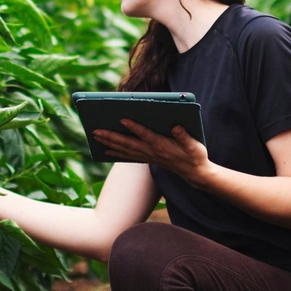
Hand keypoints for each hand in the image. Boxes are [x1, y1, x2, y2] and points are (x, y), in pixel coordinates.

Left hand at [93, 120, 214, 187]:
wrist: (194, 173)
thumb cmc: (195, 156)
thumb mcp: (194, 146)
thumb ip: (184, 136)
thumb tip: (176, 126)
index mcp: (162, 146)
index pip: (145, 134)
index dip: (134, 126)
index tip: (122, 118)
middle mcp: (152, 151)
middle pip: (128, 143)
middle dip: (111, 136)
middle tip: (95, 130)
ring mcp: (148, 156)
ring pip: (125, 149)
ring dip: (109, 143)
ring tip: (95, 136)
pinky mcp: (148, 158)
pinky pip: (128, 155)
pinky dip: (116, 151)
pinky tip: (106, 148)